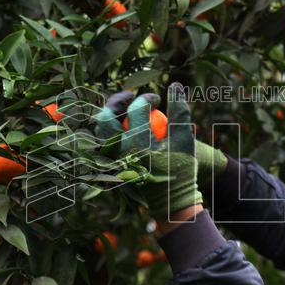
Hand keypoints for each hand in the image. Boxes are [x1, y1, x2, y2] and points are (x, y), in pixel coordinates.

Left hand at [93, 83, 208, 220]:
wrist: (170, 199)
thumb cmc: (180, 168)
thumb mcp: (184, 140)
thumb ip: (180, 112)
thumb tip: (176, 85)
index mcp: (139, 146)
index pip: (136, 111)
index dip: (147, 99)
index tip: (156, 99)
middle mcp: (119, 154)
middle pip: (106, 118)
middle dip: (117, 101)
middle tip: (131, 97)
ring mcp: (111, 161)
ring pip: (99, 131)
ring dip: (110, 115)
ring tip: (125, 109)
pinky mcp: (108, 166)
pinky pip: (102, 142)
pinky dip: (110, 130)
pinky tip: (122, 124)